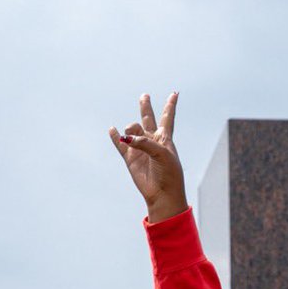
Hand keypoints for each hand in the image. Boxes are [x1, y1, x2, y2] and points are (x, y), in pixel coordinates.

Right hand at [109, 92, 187, 222]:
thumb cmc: (168, 174)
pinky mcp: (130, 159)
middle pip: (148, 119)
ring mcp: (140, 149)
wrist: (162, 194)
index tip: (175, 93)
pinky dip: (115, 137)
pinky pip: (120, 144)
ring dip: (130, 129)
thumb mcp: (162, 154)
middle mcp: (152, 142)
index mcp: (164, 139)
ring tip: (130, 132)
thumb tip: (127, 138)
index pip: (167, 118)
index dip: (170, 106)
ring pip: (132, 131)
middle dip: (146, 108)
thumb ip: (145, 143)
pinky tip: (112, 129)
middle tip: (144, 96)